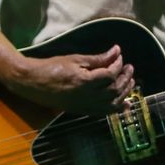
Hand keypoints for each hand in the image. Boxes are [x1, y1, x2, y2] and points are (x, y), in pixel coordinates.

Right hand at [8, 45, 135, 114]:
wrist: (34, 83)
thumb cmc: (52, 67)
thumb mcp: (76, 59)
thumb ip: (98, 58)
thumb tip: (116, 51)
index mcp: (84, 82)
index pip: (110, 75)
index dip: (118, 65)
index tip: (119, 56)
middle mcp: (86, 97)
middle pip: (114, 90)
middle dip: (125, 78)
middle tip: (130, 68)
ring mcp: (85, 106)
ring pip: (112, 103)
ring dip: (124, 93)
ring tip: (130, 81)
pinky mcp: (82, 111)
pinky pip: (104, 113)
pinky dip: (116, 108)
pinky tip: (125, 103)